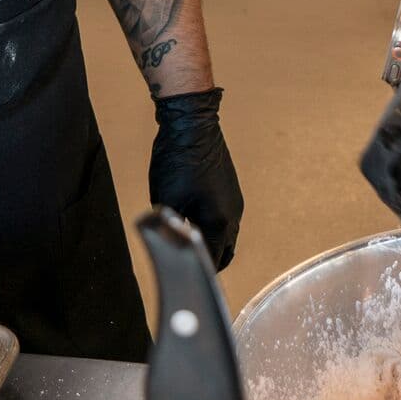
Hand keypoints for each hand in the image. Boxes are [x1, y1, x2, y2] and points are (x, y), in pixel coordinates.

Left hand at [150, 88, 242, 268]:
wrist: (192, 124)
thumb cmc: (178, 161)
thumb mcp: (166, 200)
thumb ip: (170, 229)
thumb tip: (169, 246)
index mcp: (219, 223)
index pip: (211, 261)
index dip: (196, 270)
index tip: (182, 275)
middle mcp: (233, 216)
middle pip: (224, 253)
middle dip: (207, 261)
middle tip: (186, 264)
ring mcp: (235, 202)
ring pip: (227, 236)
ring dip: (211, 244)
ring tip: (188, 244)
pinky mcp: (231, 190)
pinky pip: (226, 220)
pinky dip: (213, 228)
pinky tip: (194, 220)